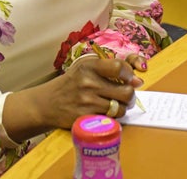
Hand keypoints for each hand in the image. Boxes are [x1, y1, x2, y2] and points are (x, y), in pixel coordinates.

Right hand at [2, 55, 143, 141]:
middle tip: (125, 95)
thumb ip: (110, 68)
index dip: (129, 74)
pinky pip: (110, 120)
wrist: (48, 102)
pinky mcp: (85, 118)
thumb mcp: (86, 67)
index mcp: (89, 66)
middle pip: (126, 91)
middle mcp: (88, 82)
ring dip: (122, 108)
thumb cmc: (72, 83)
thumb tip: (137, 80)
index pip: (119, 66)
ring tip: (115, 104)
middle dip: (130, 95)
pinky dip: (112, 118)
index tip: (128, 78)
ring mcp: (87, 102)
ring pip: (120, 108)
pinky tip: (105, 113)